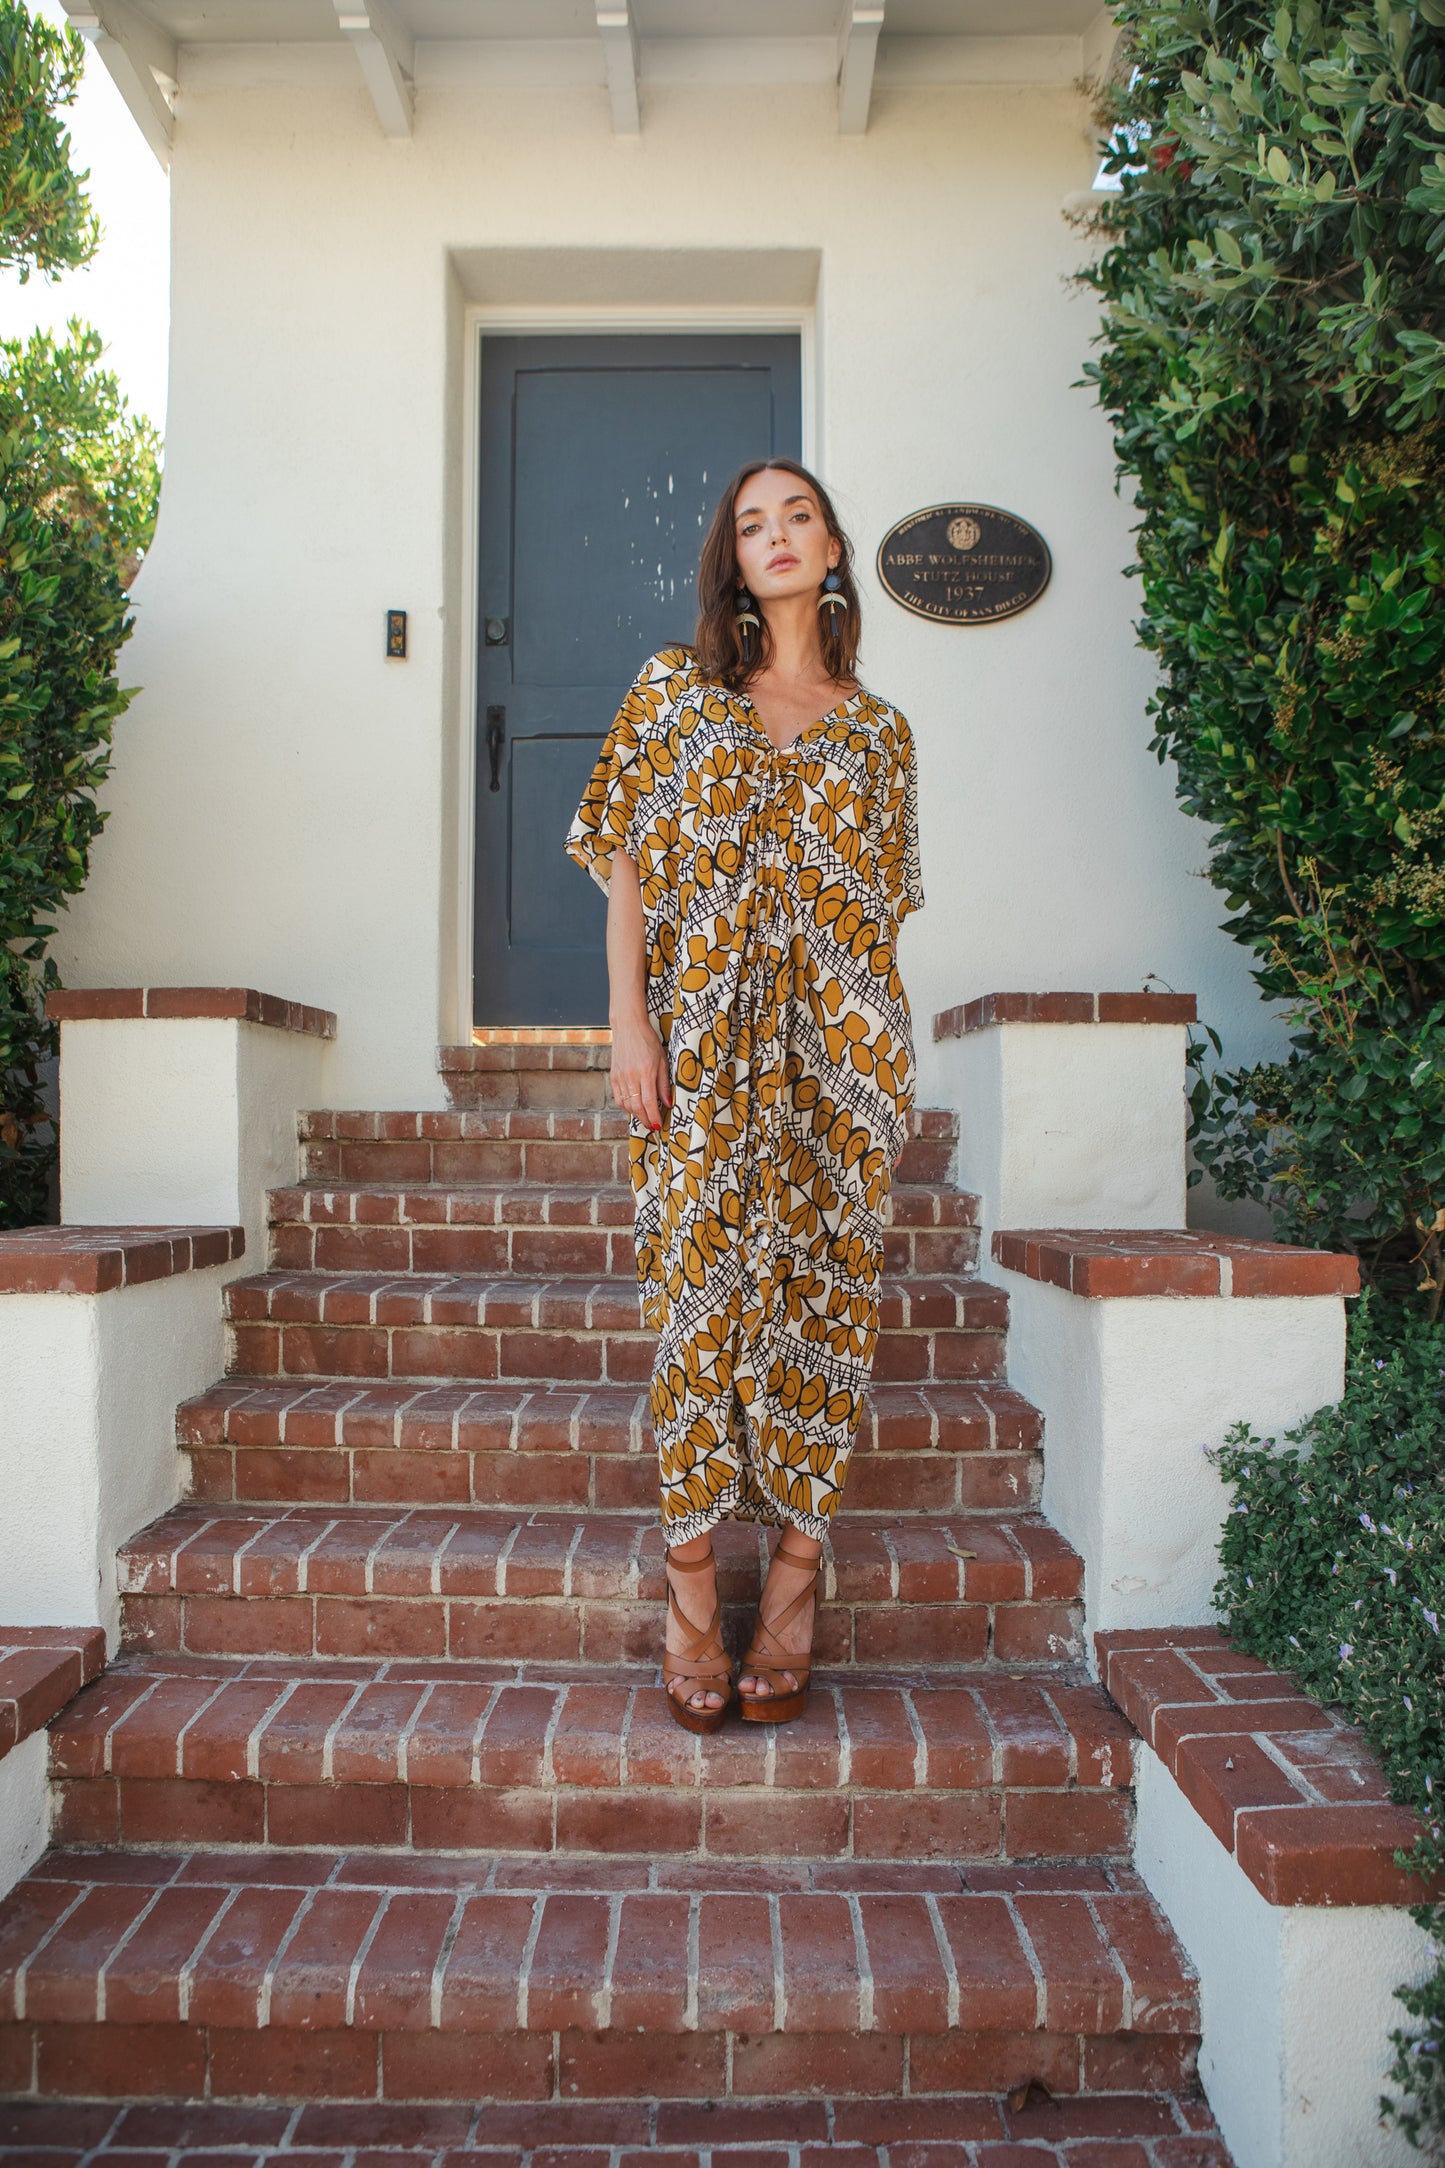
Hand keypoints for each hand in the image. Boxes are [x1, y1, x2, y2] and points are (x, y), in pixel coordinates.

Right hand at [609, 1012, 672, 1130]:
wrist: (628, 1027)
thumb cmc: (648, 1041)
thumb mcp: (662, 1061)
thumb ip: (664, 1084)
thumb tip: (667, 1103)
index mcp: (646, 1072)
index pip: (649, 1102)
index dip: (653, 1116)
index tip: (658, 1125)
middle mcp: (631, 1076)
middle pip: (637, 1107)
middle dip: (645, 1120)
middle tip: (652, 1126)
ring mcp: (620, 1076)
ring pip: (627, 1104)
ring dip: (636, 1115)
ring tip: (644, 1117)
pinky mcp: (613, 1076)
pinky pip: (618, 1098)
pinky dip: (625, 1106)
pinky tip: (633, 1107)